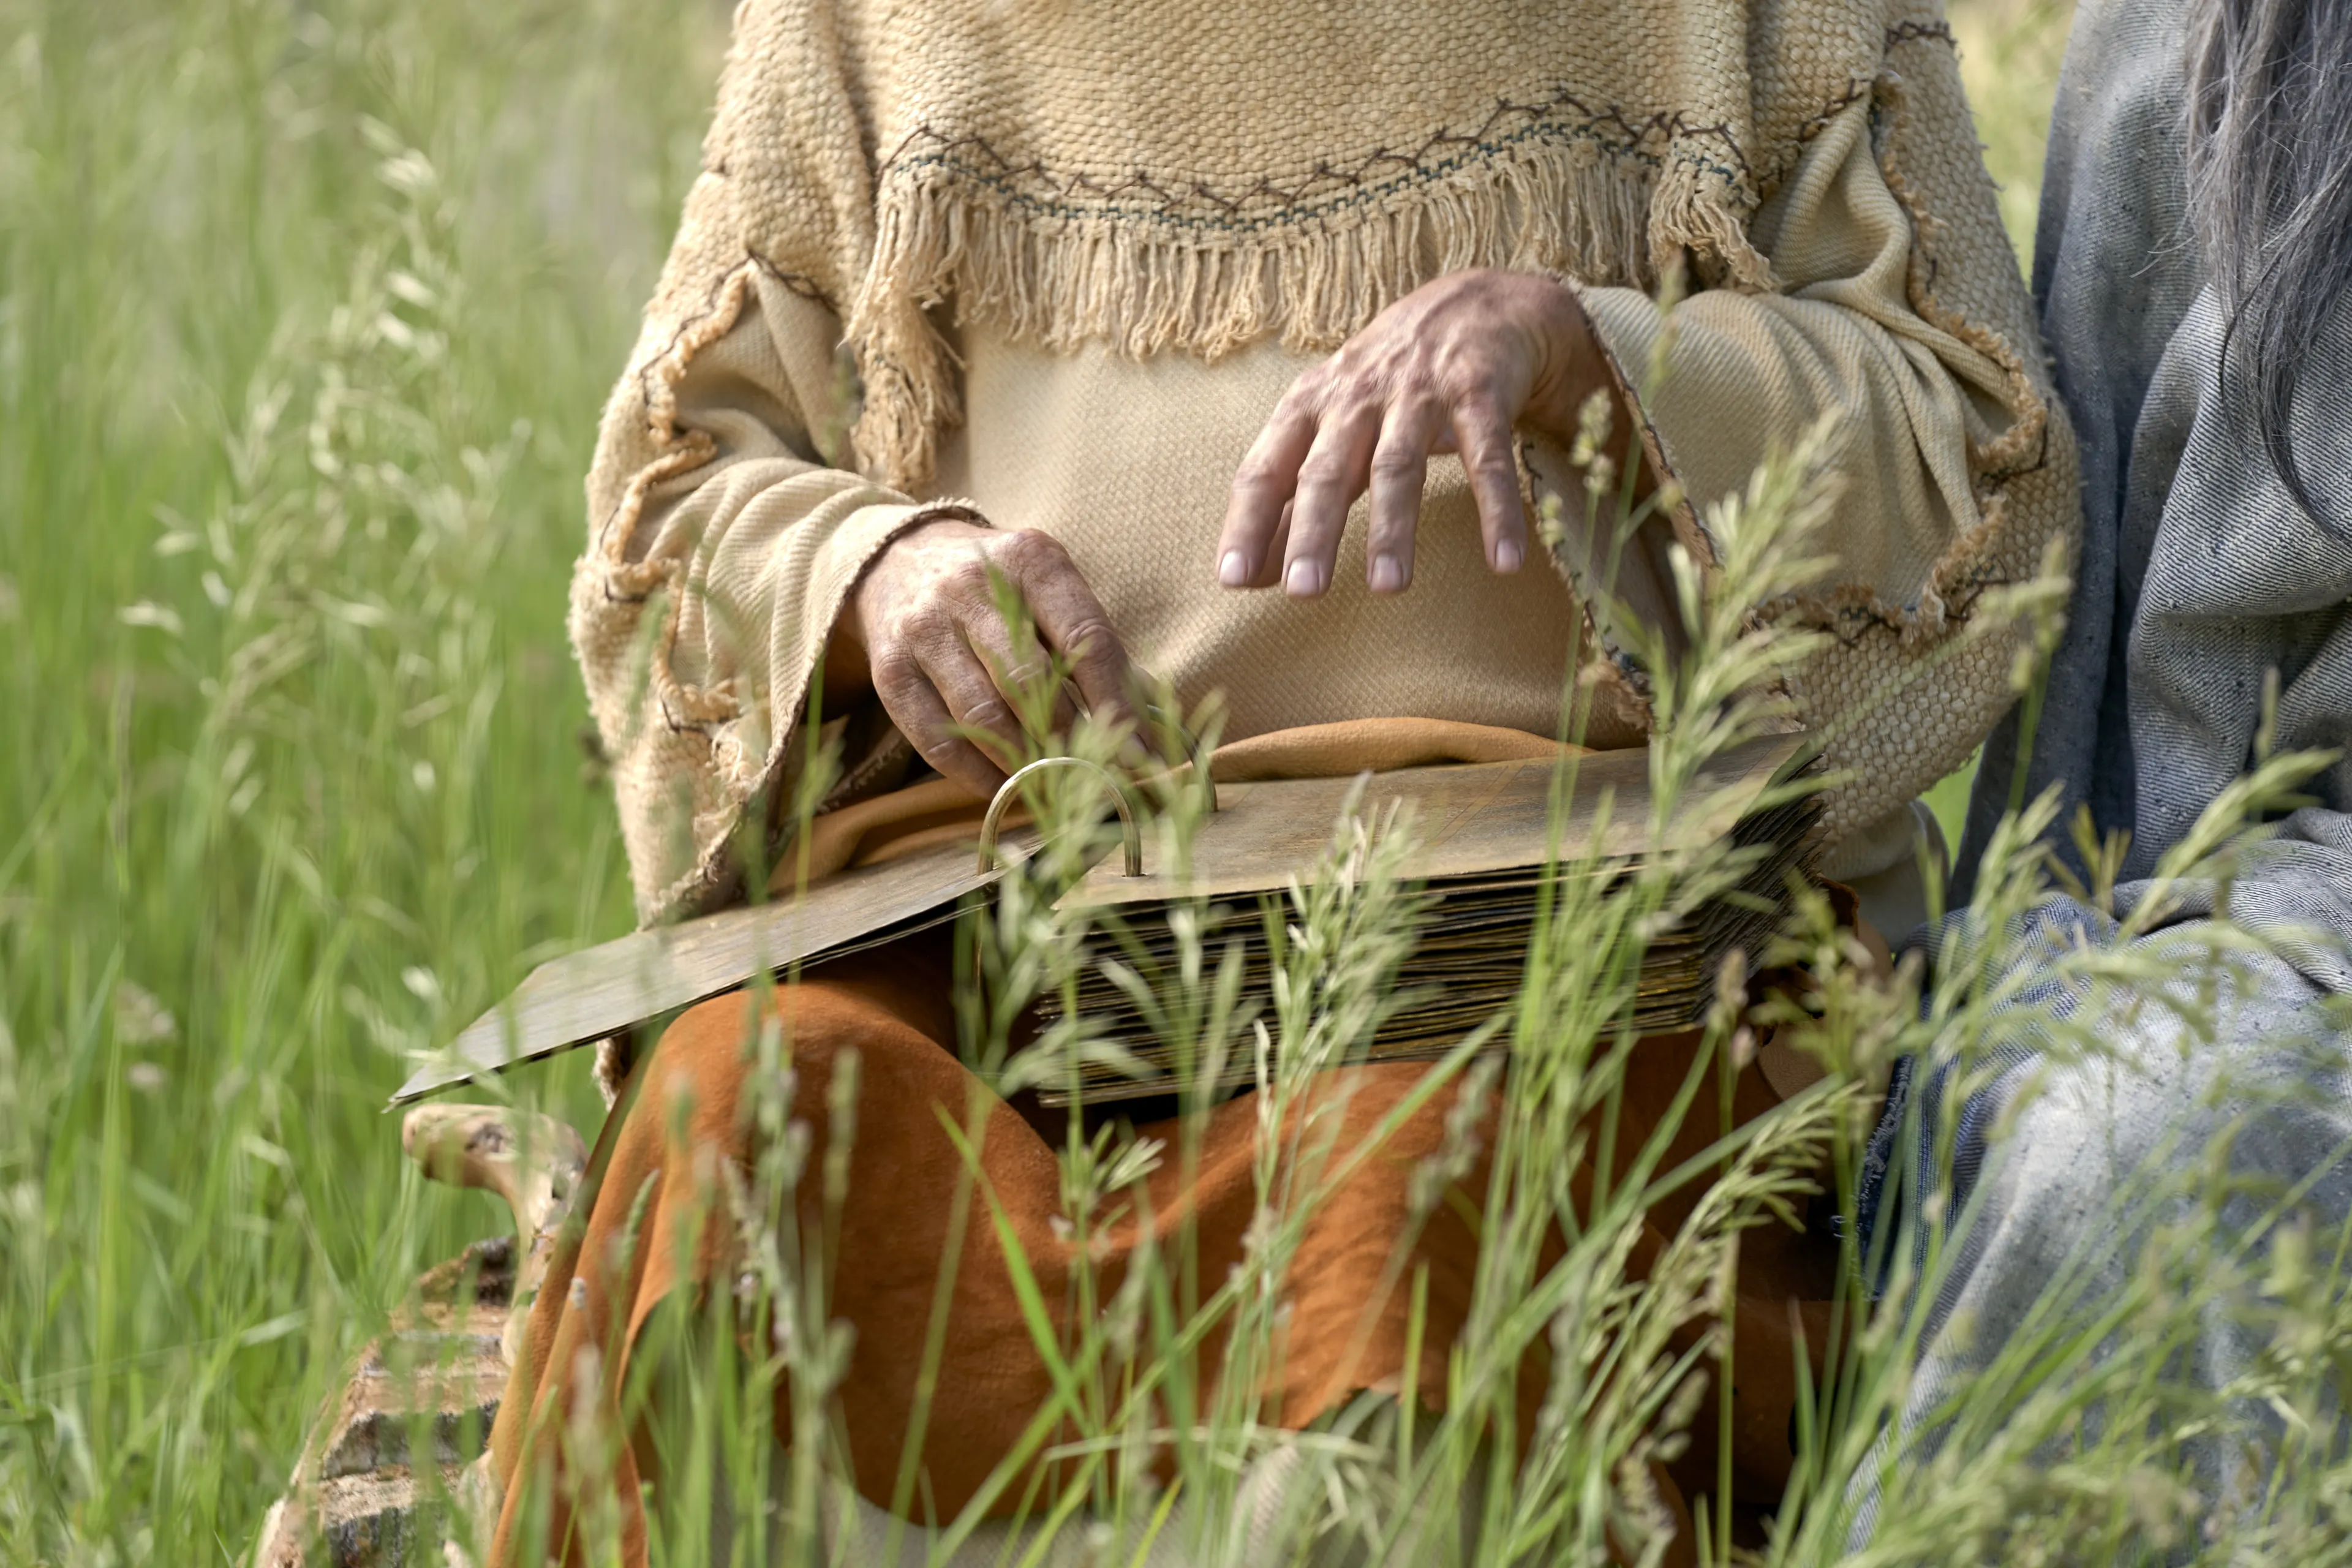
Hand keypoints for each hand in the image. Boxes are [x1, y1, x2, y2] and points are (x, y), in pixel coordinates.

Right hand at [829, 520, 1136, 796]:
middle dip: (1070, 742)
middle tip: (1099, 782)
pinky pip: (938, 739)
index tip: (1142, 756)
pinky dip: (977, 776)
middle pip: (1031, 682)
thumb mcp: (1050, 591)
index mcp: (1030, 561)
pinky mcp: (890, 669)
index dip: (1118, 706)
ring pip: (983, 716)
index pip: (1086, 641)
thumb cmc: (998, 588)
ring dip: (1025, 764)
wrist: (896, 562)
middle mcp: (972, 588)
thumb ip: (1096, 649)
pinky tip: (1005, 791)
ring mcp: (925, 628)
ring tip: (1057, 789)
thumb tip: (1151, 727)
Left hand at [1216, 269, 1612, 598]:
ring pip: (1399, 466)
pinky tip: (1504, 561)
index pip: (1266, 469)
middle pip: (1328, 470)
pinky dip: (1496, 509)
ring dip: (1392, 528)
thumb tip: (1244, 578)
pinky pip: (1488, 458)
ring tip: (1387, 589)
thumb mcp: (1328, 430)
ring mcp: (1419, 393)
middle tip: (1303, 592)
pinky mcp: (1479, 393)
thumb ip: (1289, 502)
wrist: (1474, 304)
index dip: (1247, 522)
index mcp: (1310, 408)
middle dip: (1314, 531)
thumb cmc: (1386, 385)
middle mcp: (1357, 398)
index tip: (1230, 578)